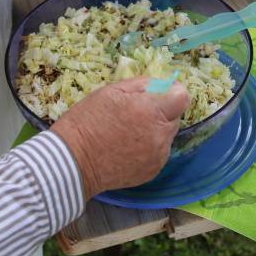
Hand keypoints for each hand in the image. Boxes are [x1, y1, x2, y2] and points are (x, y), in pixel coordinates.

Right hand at [52, 77, 189, 199]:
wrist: (72, 162)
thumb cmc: (87, 120)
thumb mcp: (111, 91)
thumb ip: (142, 84)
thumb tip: (161, 84)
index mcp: (151, 111)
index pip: (183, 97)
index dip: (172, 92)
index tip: (159, 93)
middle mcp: (160, 135)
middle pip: (175, 116)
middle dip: (161, 111)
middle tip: (134, 112)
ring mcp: (158, 156)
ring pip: (167, 136)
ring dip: (155, 130)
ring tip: (128, 132)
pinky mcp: (152, 172)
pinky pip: (159, 153)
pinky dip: (149, 148)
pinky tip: (127, 147)